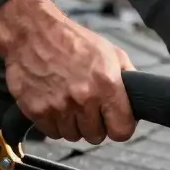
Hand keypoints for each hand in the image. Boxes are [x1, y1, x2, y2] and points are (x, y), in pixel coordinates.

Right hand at [0, 0, 136, 143]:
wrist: (32, 31)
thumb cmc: (71, 40)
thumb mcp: (110, 52)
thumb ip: (127, 77)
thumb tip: (137, 95)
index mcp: (106, 85)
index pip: (121, 131)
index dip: (120, 127)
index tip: (115, 122)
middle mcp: (84, 98)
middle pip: (96, 137)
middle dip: (95, 125)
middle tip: (89, 108)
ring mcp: (59, 106)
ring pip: (74, 136)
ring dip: (74, 124)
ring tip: (70, 103)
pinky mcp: (37, 110)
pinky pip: (52, 132)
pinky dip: (54, 123)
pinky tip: (55, 104)